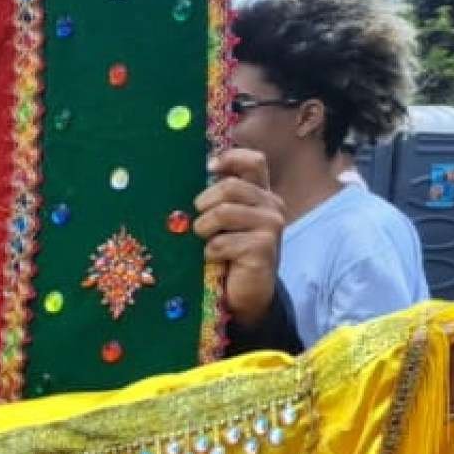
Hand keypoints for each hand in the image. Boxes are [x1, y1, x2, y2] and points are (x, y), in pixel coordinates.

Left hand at [194, 149, 285, 333]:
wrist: (245, 294)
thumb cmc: (228, 255)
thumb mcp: (222, 223)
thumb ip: (215, 201)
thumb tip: (181, 181)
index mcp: (261, 194)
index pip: (253, 161)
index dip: (229, 159)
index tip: (208, 169)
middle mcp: (271, 205)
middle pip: (228, 187)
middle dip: (203, 205)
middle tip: (200, 226)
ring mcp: (271, 225)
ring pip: (222, 212)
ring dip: (203, 230)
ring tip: (207, 244)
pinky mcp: (263, 247)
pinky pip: (221, 242)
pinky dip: (209, 253)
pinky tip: (217, 261)